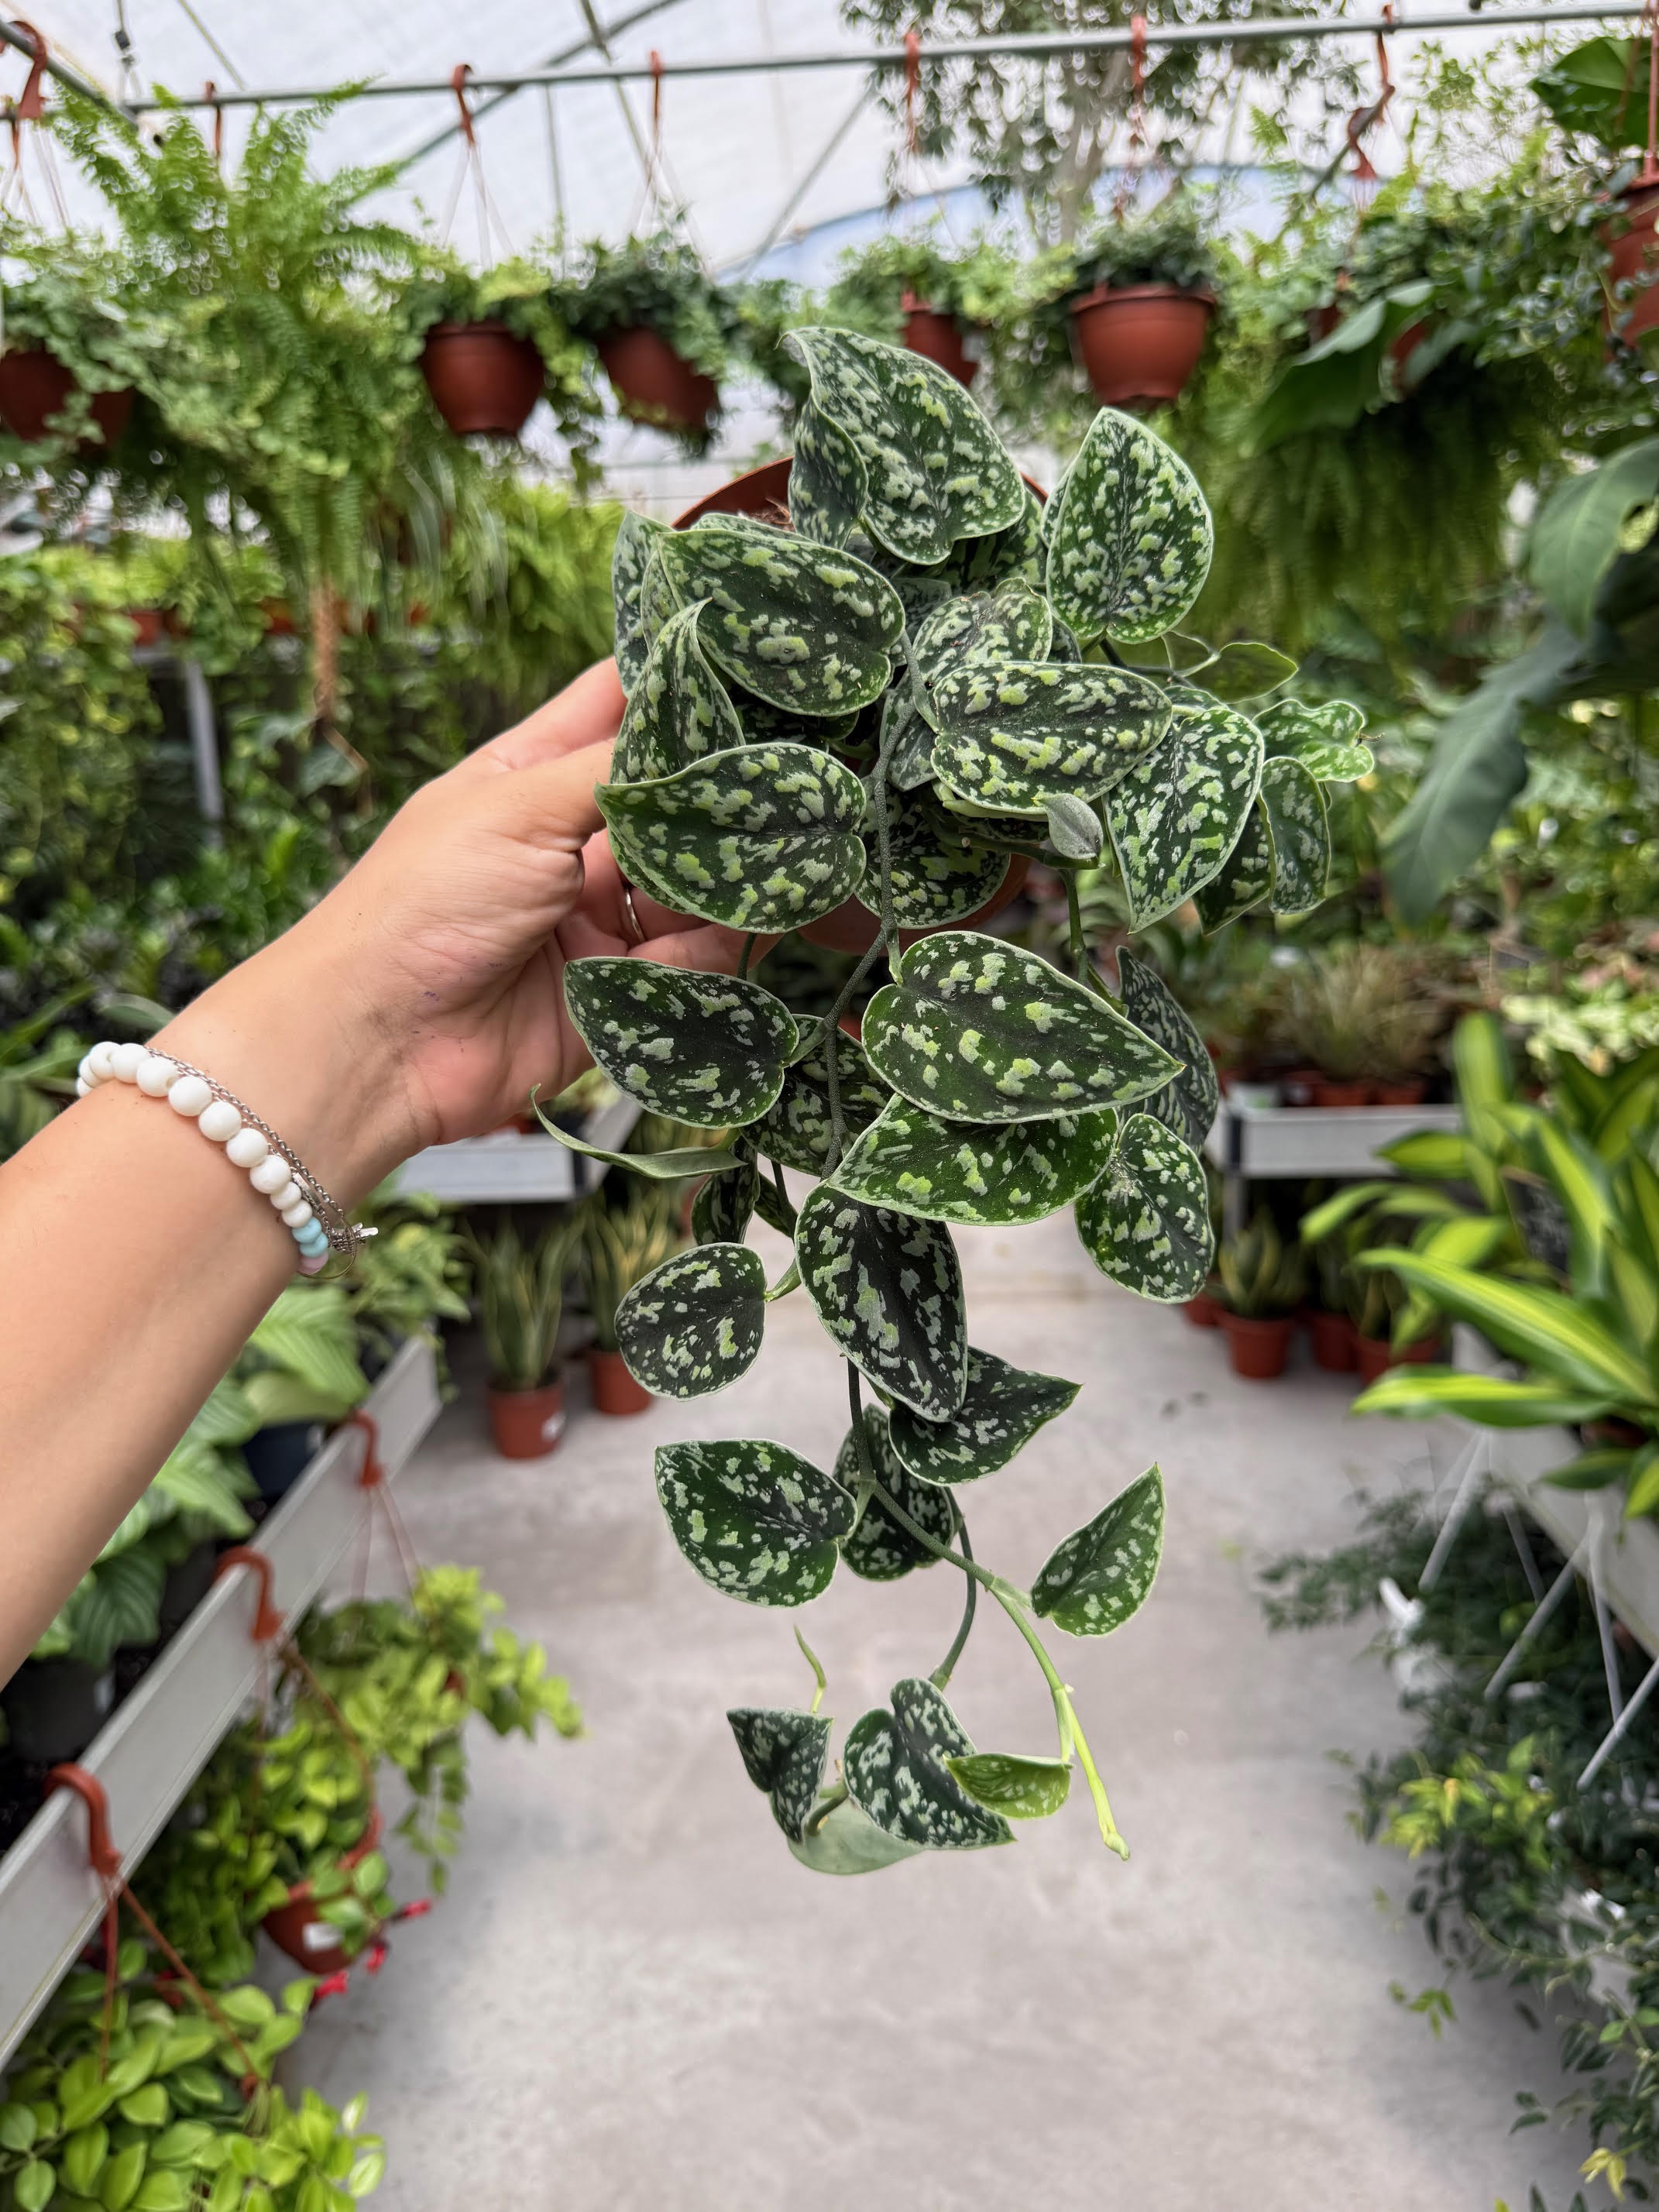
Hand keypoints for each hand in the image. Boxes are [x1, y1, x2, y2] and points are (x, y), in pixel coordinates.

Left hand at [154, 660, 752, 1195]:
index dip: (685, 689)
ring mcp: (598, 918)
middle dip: (725, 797)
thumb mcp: (516, 806)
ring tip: (765, 869)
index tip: (761, 671)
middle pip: (677, 803)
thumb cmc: (422, 903)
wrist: (380, 1043)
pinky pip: (690, 963)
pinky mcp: (619, 992)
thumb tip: (703, 727)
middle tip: (788, 784)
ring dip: (724, 880)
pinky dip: (706, 952)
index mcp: (535, 777)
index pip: (622, 710)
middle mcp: (574, 842)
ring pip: (696, 886)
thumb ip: (615, 767)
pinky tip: (708, 940)